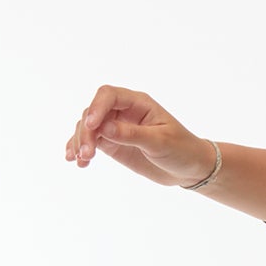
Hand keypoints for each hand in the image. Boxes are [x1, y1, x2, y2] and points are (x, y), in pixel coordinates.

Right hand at [64, 87, 214, 187]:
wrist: (189, 169)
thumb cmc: (182, 150)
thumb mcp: (160, 142)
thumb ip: (132, 134)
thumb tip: (104, 127)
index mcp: (138, 103)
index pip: (109, 95)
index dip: (96, 108)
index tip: (91, 126)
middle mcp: (124, 111)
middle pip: (94, 112)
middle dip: (86, 131)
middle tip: (86, 153)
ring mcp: (116, 127)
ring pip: (88, 127)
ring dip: (80, 141)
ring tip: (81, 160)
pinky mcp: (113, 143)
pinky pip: (91, 142)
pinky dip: (81, 150)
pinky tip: (76, 162)